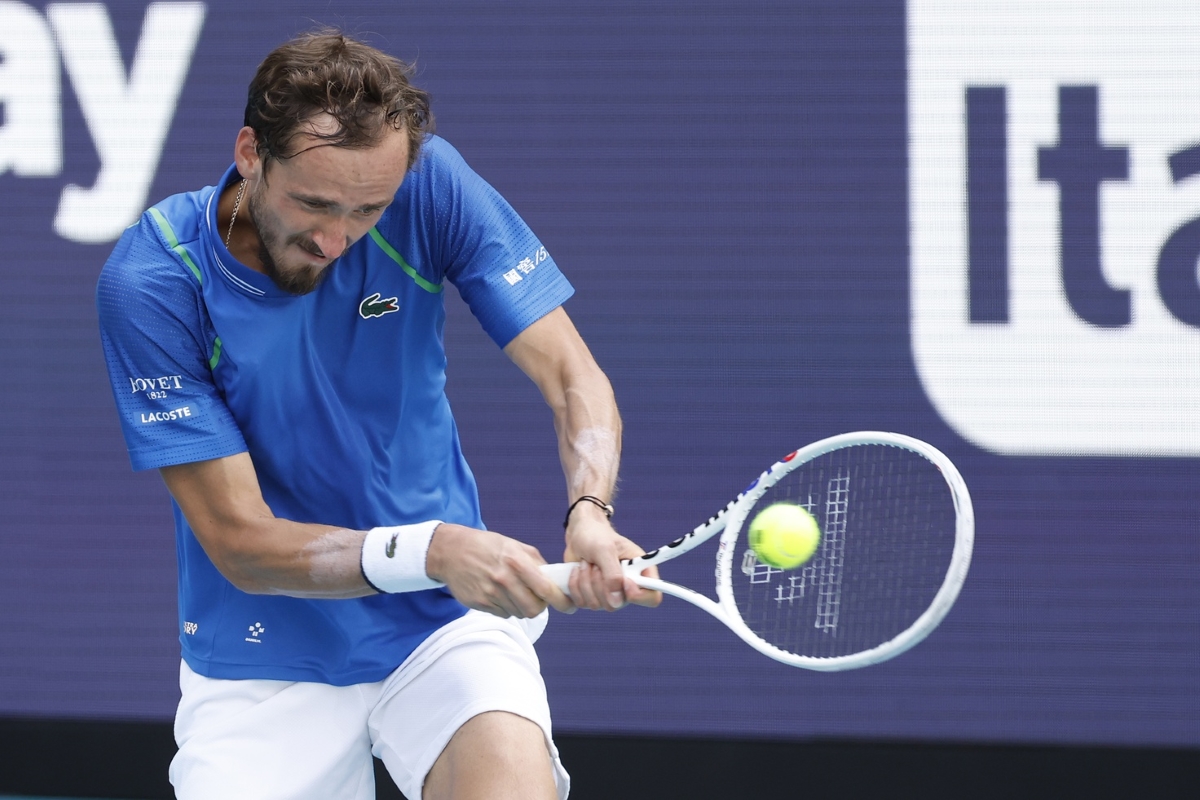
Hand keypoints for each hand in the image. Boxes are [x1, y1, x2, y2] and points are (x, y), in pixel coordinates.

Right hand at [425, 524, 575, 617]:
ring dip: (522, 607)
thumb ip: (536, 562)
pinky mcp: (480, 603)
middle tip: (538, 598)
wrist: (452, 551)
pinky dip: (507, 608)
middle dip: (540, 606)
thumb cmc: (487, 546)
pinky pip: (503, 614)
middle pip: (533, 609)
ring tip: (514, 591)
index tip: (569, 606)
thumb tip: (556, 580)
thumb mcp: (514, 545)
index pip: (546, 589)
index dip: (562, 601)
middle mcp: (504, 579)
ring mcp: (490, 593)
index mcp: (516, 562)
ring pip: (518, 613)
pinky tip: (500, 594)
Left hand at [563, 505, 661, 610]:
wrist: (579, 535)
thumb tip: (616, 602)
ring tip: (587, 563)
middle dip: (600, 582)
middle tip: (597, 563)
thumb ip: (612, 575)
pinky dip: (575, 585)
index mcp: (641, 572)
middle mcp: (627, 588)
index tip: (624, 581)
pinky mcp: (591, 597)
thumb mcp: (605, 550)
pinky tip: (578, 570)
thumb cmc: (597, 536)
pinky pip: (581, 602)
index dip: (639, 595)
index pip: (652, 597)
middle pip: (617, 604)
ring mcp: (609, 595)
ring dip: (586, 581)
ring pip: (597, 604)